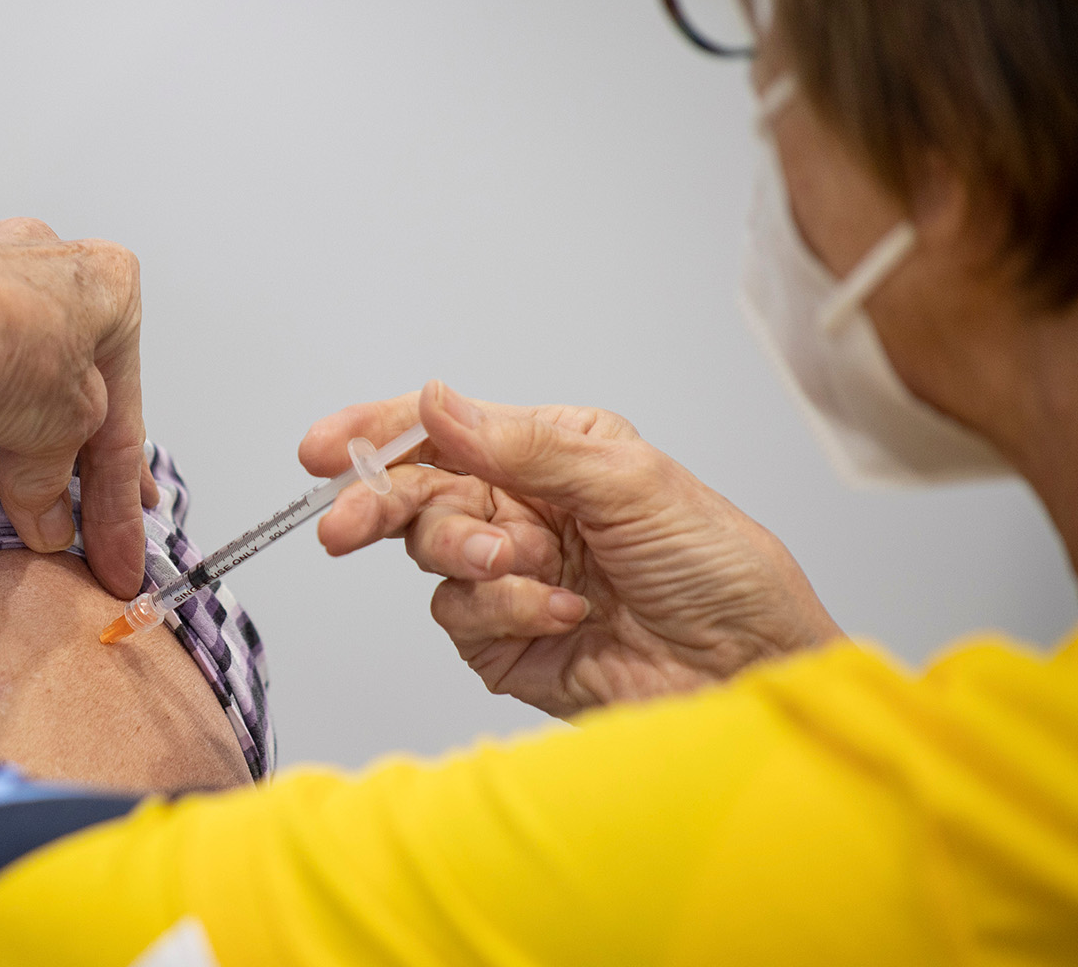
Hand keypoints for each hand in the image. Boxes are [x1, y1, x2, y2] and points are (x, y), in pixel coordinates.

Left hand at [0, 218, 156, 595]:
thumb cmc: (8, 356)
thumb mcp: (60, 436)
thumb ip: (53, 482)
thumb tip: (47, 525)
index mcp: (107, 282)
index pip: (121, 415)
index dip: (122, 497)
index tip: (118, 553)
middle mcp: (43, 258)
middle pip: (67, 384)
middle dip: (74, 460)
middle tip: (86, 525)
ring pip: (9, 365)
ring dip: (16, 429)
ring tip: (13, 493)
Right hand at [303, 381, 842, 716]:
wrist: (752, 674)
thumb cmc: (721, 569)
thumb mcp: (630, 481)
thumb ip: (524, 443)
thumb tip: (438, 403)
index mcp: (551, 453)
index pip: (445, 431)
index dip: (378, 434)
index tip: (325, 450)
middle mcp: (524, 510)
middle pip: (417, 495)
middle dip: (377, 505)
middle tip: (344, 526)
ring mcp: (512, 578)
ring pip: (432, 557)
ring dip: (470, 559)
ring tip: (523, 567)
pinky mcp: (507, 644)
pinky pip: (462, 618)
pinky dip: (505, 611)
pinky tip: (563, 613)